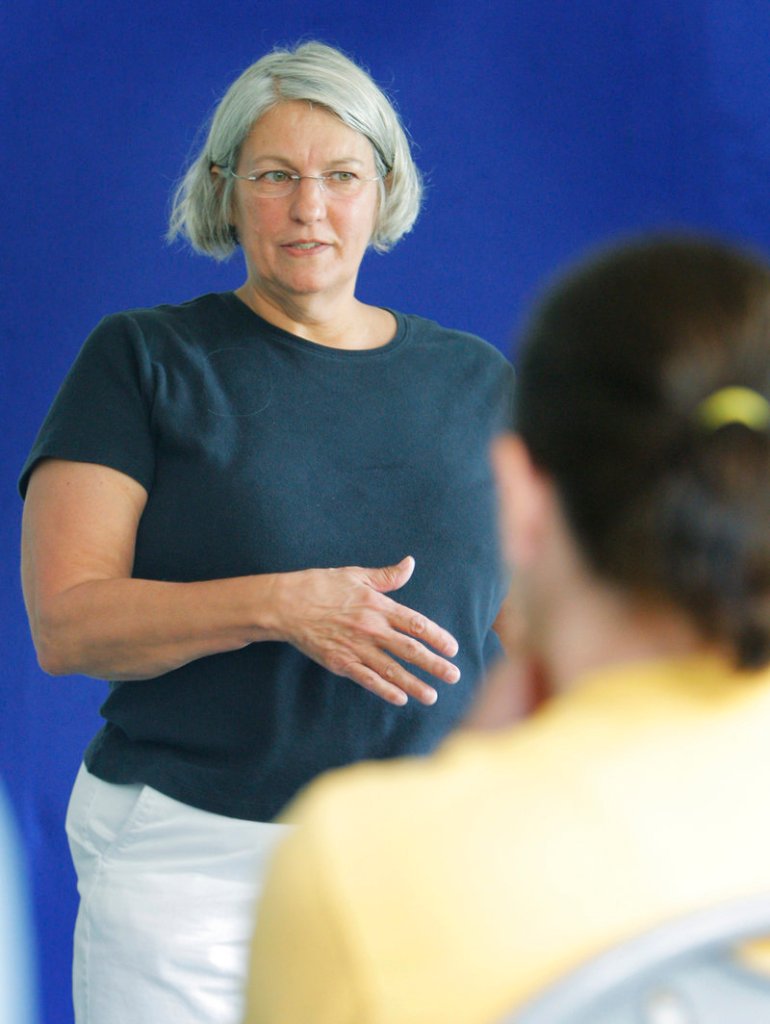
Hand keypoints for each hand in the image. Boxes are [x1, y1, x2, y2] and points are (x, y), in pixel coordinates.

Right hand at [274, 556, 459, 705]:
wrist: (287, 604)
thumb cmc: (322, 585)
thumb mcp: (356, 574)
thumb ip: (387, 576)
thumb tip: (410, 564)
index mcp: (378, 605)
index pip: (416, 623)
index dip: (437, 637)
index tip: (453, 648)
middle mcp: (371, 628)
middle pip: (410, 649)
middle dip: (434, 664)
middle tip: (454, 676)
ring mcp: (356, 647)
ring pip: (391, 669)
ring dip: (414, 684)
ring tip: (432, 696)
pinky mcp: (340, 662)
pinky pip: (367, 679)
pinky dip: (384, 690)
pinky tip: (400, 698)